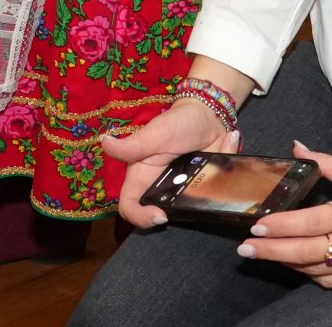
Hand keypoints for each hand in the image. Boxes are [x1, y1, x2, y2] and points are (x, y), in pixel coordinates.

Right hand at [101, 96, 235, 227]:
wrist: (208, 114)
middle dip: (178, 214)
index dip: (140, 217)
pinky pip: (214, 197)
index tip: (161, 214)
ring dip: (207, 198)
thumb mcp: (155, 134)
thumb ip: (132, 145)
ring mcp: (183, 192)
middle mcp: (160, 189)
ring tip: (217, 175)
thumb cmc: (176, 123)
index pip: (130, 206)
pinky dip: (226, 179)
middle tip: (195, 201)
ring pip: (189, 212)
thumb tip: (104, 142)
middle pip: (160, 215)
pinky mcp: (204, 189)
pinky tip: (228, 151)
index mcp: (143, 177)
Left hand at [235, 145, 331, 290]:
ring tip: (262, 254)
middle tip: (245, 249)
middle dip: (272, 251)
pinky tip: (293, 265)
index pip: (312, 221)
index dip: (282, 225)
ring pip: (315, 270)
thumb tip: (297, 148)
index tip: (257, 225)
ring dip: (286, 262)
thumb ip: (328, 163)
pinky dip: (309, 273)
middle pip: (307, 251)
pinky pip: (331, 282)